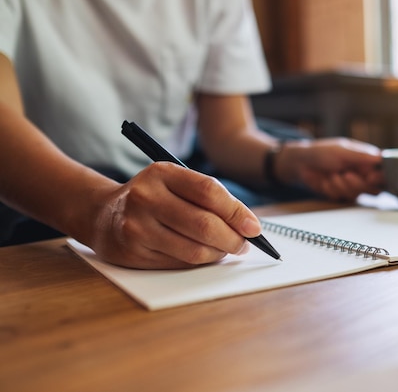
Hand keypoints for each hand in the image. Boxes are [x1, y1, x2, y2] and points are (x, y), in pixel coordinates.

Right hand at [89, 162, 261, 268]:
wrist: (102, 214)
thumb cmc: (152, 197)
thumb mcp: (174, 182)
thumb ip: (208, 196)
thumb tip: (248, 224)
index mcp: (162, 173)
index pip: (209, 192)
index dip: (237, 212)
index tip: (254, 227)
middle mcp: (146, 198)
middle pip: (204, 224)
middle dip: (233, 239)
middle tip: (244, 245)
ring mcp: (137, 227)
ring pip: (194, 249)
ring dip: (218, 254)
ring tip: (225, 250)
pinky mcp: (133, 253)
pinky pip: (179, 263)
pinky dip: (199, 262)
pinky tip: (204, 255)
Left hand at [281, 138, 383, 201]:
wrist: (301, 163)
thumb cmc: (321, 152)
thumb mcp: (341, 150)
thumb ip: (361, 155)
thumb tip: (381, 157)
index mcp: (366, 159)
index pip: (384, 171)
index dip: (379, 177)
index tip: (369, 177)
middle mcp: (363, 173)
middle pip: (374, 188)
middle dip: (358, 184)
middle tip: (346, 175)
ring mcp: (353, 185)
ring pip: (358, 195)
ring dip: (342, 186)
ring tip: (332, 175)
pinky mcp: (342, 194)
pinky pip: (343, 198)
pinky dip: (332, 190)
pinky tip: (325, 181)